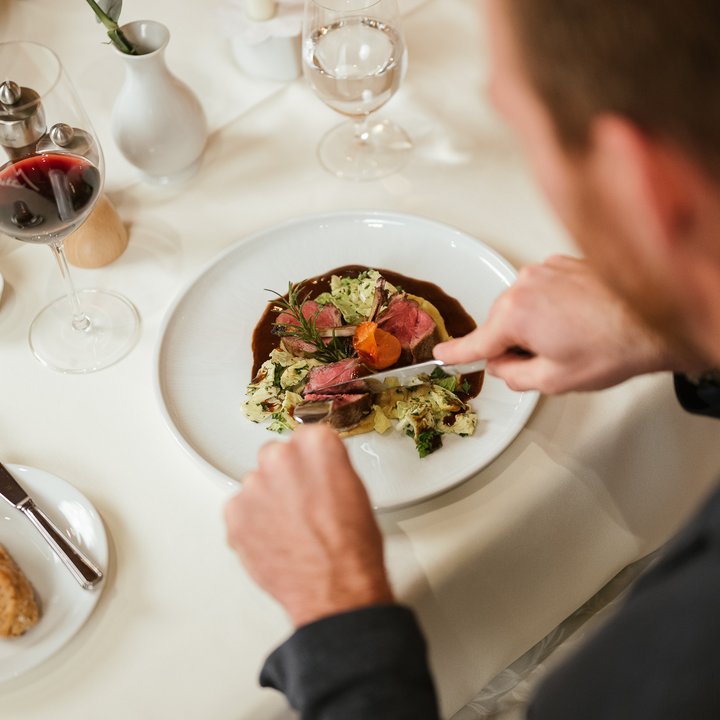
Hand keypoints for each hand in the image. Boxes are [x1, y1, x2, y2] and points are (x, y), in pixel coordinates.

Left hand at [224, 424, 393, 627]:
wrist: (335, 589)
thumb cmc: (352, 546)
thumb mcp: (355, 489)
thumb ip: (328, 467)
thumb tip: (317, 468)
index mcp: (316, 445)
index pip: (306, 436)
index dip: (310, 459)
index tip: (312, 471)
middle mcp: (281, 458)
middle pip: (276, 456)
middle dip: (285, 476)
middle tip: (302, 503)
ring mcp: (254, 485)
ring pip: (257, 483)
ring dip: (268, 499)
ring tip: (290, 527)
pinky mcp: (234, 514)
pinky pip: (239, 508)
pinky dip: (252, 522)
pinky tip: (275, 538)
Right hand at [434, 255, 683, 393]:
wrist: (659, 316)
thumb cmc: (613, 346)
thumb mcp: (553, 380)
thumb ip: (513, 375)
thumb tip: (502, 365)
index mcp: (515, 314)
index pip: (476, 342)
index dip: (457, 354)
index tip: (442, 355)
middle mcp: (524, 285)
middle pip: (501, 323)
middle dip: (517, 342)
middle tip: (553, 356)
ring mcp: (545, 269)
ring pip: (522, 305)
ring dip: (537, 322)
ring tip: (574, 335)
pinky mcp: (563, 262)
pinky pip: (543, 289)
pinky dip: (553, 305)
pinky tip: (579, 318)